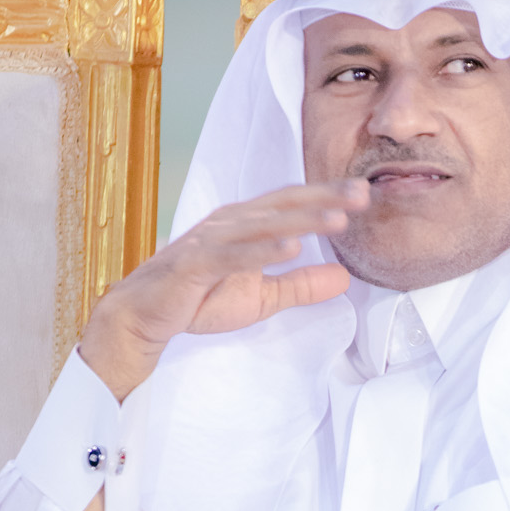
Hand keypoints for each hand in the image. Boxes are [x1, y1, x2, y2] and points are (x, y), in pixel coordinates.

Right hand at [79, 181, 369, 398]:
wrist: (145, 317)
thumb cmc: (198, 299)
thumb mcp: (262, 297)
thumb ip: (301, 286)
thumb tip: (344, 277)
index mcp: (246, 223)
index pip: (293, 204)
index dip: (327, 197)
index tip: (364, 194)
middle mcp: (230, 222)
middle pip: (283, 205)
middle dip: (324, 198)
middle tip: (362, 194)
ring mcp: (211, 240)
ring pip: (262, 225)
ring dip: (301, 220)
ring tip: (338, 219)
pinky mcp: (194, 264)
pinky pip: (232, 255)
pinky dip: (261, 251)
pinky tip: (290, 248)